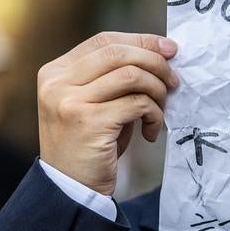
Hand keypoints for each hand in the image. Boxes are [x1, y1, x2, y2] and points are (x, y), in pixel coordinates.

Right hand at [39, 32, 177, 196]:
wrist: (72, 190)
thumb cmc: (90, 145)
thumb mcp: (94, 103)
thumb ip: (114, 77)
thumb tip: (162, 53)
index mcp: (55, 72)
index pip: (104, 41)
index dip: (141, 41)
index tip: (169, 49)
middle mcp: (57, 83)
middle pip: (118, 53)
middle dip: (155, 62)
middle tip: (174, 81)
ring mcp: (70, 102)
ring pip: (131, 75)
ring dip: (157, 91)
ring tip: (160, 110)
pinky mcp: (89, 122)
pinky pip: (137, 103)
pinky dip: (153, 114)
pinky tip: (150, 131)